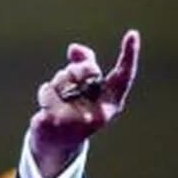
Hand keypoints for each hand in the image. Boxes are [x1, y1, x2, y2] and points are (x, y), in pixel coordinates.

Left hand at [29, 29, 139, 177]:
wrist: (55, 143)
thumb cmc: (74, 109)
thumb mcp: (85, 88)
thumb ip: (85, 65)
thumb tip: (74, 48)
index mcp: (111, 104)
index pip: (124, 76)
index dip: (130, 55)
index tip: (133, 34)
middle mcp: (99, 113)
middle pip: (86, 70)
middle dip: (75, 70)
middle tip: (70, 88)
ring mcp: (77, 118)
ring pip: (64, 78)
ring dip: (57, 84)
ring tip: (60, 101)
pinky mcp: (57, 120)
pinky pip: (48, 89)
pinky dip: (45, 92)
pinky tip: (47, 107)